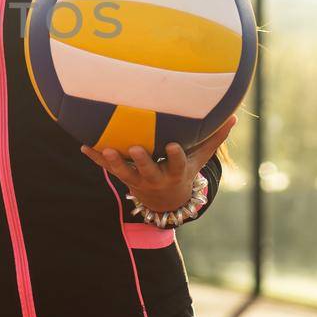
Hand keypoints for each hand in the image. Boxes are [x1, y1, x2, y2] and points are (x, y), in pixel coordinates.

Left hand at [80, 114, 237, 214]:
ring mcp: (137, 179)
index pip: (177, 164)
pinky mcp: (123, 177)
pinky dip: (96, 157)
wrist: (165, 200)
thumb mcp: (199, 159)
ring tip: (105, 149)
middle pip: (148, 171)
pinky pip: (107, 168)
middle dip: (142, 161)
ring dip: (113, 162)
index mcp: (175, 172)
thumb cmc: (184, 170)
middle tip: (134, 148)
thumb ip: (213, 139)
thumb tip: (233, 116)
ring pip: (123, 173)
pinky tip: (83, 145)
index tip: (173, 145)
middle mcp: (155, 178)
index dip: (175, 156)